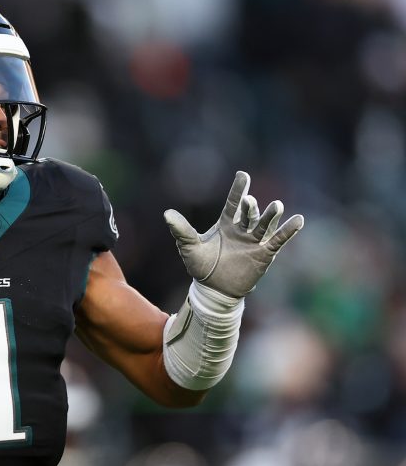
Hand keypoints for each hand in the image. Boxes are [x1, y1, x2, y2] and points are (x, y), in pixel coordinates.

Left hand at [163, 171, 303, 297]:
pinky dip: (288, 231)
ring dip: (271, 215)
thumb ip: (181, 230)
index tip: (243, 175)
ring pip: (265, 225)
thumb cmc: (201, 266)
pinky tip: (298, 221)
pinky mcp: (264, 255)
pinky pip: (277, 241)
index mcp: (225, 224)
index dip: (238, 190)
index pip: (233, 203)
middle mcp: (242, 230)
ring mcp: (254, 242)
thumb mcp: (189, 247)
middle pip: (249, 214)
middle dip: (251, 208)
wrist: (213, 290)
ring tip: (277, 205)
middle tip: (249, 202)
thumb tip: (167, 213)